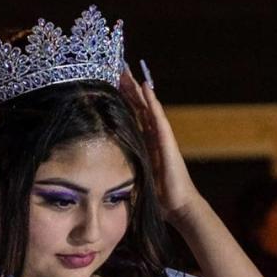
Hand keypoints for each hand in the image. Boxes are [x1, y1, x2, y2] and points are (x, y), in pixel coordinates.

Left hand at [119, 66, 200, 222]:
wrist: (177, 206)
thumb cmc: (157, 197)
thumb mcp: (134, 179)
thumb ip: (122, 170)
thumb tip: (99, 174)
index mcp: (145, 144)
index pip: (133, 117)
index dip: (124, 101)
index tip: (112, 85)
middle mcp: (154, 137)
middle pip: (140, 107)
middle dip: (129, 89)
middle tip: (118, 69)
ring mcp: (162, 137)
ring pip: (148, 107)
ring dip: (138, 89)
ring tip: (128, 72)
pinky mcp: (167, 141)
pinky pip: (158, 117)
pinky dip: (152, 101)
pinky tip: (146, 87)